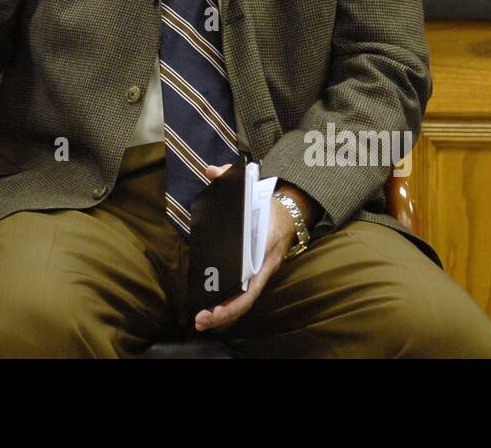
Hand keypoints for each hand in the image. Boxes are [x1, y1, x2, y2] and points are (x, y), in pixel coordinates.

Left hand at [193, 163, 296, 332]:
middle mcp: (264, 268)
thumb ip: (230, 179)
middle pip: (246, 301)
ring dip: (224, 314)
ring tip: (201, 320)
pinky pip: (243, 295)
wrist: (290, 212)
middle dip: (223, 314)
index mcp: (264, 252)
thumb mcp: (253, 189)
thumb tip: (212, 170)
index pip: (251, 285)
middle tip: (200, 320)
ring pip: (244, 302)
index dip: (234, 301)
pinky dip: (229, 305)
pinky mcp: (256, 274)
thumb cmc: (268, 204)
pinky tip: (212, 310)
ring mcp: (261, 274)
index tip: (215, 307)